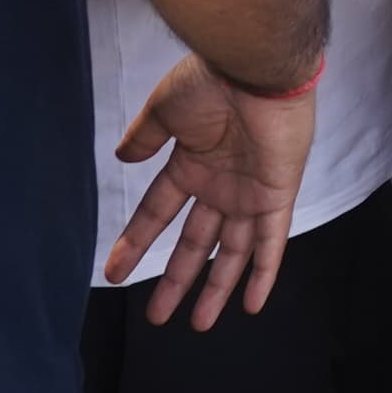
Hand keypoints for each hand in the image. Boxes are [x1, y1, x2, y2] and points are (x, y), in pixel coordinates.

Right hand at [107, 54, 317, 327]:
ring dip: (216, 287)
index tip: (114, 271)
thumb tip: (122, 158)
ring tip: (198, 323)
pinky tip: (252, 303)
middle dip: (176, 279)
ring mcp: (249, 193)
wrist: (257, 69)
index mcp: (190, 164)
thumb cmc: (209, 81)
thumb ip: (145, 137)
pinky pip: (272, 242)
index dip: (135, 243)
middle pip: (194, 243)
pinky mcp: (278, 195)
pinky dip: (264, 273)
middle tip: (157, 314)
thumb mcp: (164, 109)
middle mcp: (219, 185)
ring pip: (231, 252)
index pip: (157, 214)